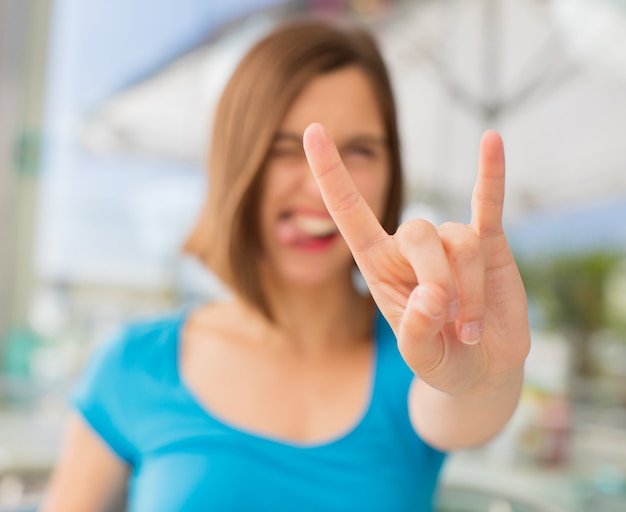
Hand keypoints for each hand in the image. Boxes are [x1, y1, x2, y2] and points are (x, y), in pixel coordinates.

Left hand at [303, 123, 528, 396]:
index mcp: (378, 266)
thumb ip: (416, 333)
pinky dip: (491, 173)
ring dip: (470, 291)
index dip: (330, 173)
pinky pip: (488, 202)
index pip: (349, 212)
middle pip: (419, 231)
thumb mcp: (420, 359)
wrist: (481, 368)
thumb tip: (430, 294)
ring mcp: (451, 241)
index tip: (312, 130)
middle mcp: (410, 248)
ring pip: (460, 240)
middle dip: (437, 277)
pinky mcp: (489, 241)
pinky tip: (492, 140)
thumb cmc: (440, 361)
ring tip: (469, 328)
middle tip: (450, 322)